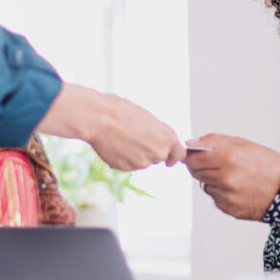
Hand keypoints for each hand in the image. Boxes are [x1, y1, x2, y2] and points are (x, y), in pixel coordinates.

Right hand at [37, 84, 184, 171]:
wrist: (99, 118)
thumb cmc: (121, 112)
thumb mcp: (146, 118)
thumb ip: (156, 133)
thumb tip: (154, 140)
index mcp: (168, 137)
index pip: (179, 155)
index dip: (174, 156)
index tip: (169, 159)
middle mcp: (158, 152)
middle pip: (159, 157)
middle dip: (150, 151)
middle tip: (135, 137)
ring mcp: (143, 162)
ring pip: (143, 161)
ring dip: (136, 154)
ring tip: (121, 138)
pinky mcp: (128, 168)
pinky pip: (129, 165)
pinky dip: (124, 158)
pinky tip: (115, 145)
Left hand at [184, 134, 279, 221]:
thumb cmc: (267, 164)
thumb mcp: (242, 144)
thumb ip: (213, 141)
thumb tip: (190, 144)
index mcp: (228, 157)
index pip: (192, 157)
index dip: (190, 155)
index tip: (192, 154)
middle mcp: (225, 178)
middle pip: (195, 172)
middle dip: (201, 167)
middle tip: (217, 164)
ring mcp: (226, 195)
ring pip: (205, 185)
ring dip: (212, 180)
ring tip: (233, 177)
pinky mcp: (229, 208)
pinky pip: (215, 198)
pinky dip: (221, 193)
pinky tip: (238, 189)